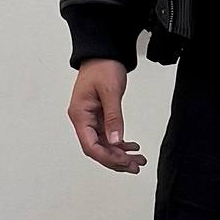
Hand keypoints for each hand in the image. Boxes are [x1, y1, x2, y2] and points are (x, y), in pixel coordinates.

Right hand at [69, 59, 145, 173]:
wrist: (103, 53)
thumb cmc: (102, 67)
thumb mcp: (110, 91)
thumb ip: (113, 117)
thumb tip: (116, 141)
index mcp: (80, 115)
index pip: (90, 146)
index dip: (107, 157)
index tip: (124, 162)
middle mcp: (83, 120)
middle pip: (97, 149)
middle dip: (116, 160)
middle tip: (136, 166)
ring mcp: (91, 119)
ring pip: (104, 145)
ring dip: (121, 154)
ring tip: (139, 160)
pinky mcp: (99, 116)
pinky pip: (109, 136)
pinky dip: (121, 143)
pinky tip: (133, 147)